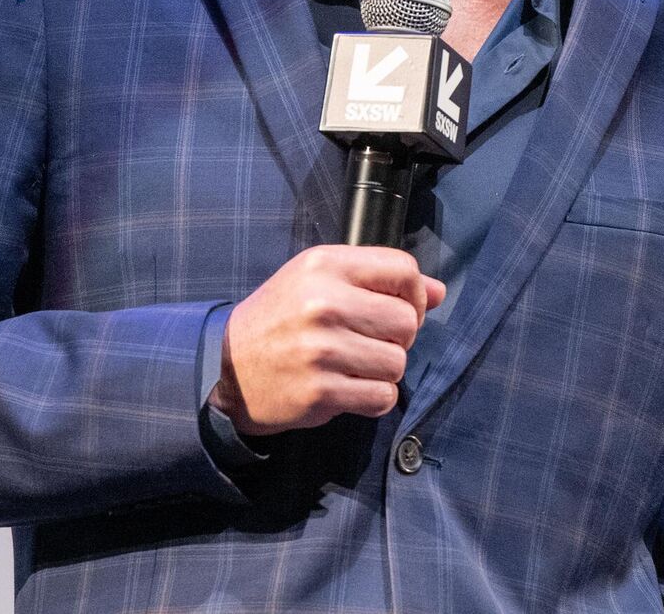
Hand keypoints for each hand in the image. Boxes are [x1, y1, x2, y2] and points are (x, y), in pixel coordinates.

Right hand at [210, 245, 445, 434]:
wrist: (224, 367)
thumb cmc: (279, 319)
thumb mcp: (318, 280)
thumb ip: (377, 280)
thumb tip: (438, 292)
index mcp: (324, 265)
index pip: (403, 269)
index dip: (415, 293)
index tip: (401, 308)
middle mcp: (324, 303)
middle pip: (407, 321)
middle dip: (399, 338)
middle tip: (371, 341)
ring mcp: (322, 349)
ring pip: (398, 363)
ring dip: (384, 370)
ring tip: (354, 365)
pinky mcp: (321, 391)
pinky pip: (382, 397)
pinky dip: (373, 398)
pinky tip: (349, 388)